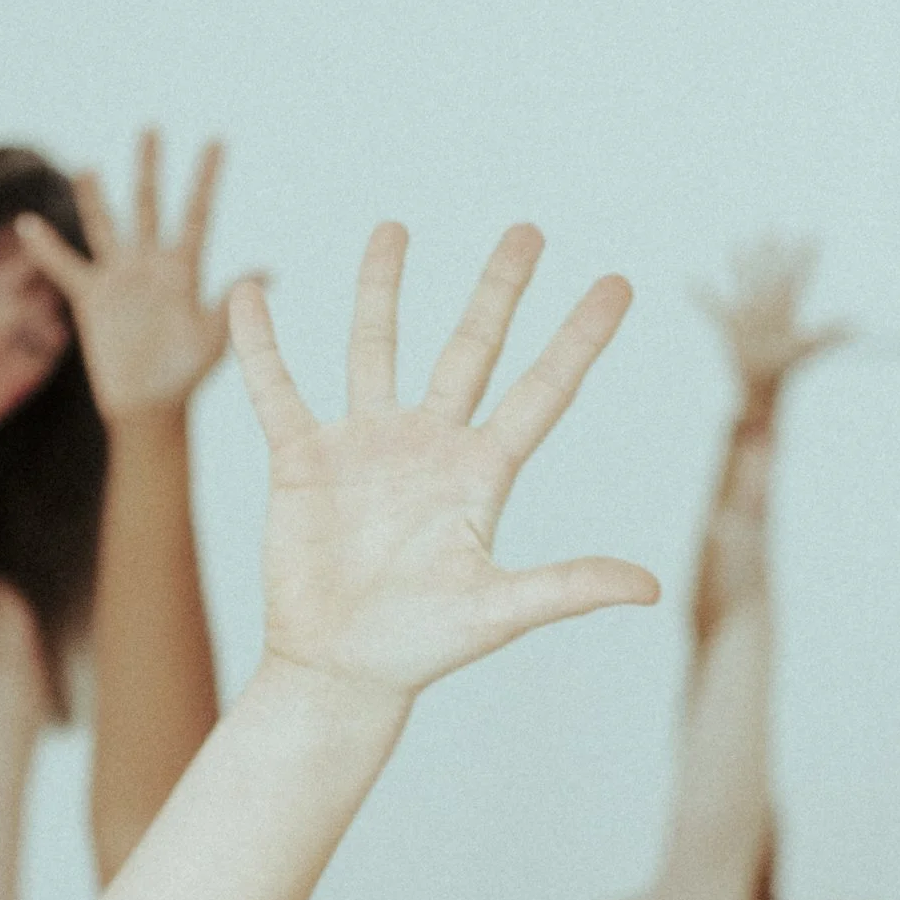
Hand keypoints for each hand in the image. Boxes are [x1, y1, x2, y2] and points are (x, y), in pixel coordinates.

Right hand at [12, 134, 252, 420]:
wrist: (149, 405)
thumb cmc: (187, 373)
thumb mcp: (214, 338)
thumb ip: (231, 301)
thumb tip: (268, 271)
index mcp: (185, 269)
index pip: (196, 214)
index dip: (206, 178)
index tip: (216, 140)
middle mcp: (151, 264)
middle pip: (149, 206)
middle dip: (150, 169)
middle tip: (151, 128)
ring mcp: (119, 278)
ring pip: (106, 226)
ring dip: (96, 198)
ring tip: (87, 167)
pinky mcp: (91, 297)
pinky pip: (65, 266)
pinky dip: (46, 247)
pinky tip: (27, 224)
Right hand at [230, 225, 657, 702]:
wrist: (336, 672)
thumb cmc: (418, 649)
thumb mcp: (497, 612)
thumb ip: (567, 588)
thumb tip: (652, 588)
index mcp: (481, 474)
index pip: (543, 390)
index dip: (580, 338)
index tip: (619, 284)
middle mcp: (429, 446)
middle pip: (471, 348)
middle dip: (498, 289)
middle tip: (528, 231)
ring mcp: (366, 447)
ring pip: (376, 349)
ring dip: (382, 289)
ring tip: (394, 228)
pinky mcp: (304, 460)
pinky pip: (278, 391)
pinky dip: (260, 346)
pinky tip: (247, 296)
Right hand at [696, 239, 850, 406]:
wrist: (761, 385)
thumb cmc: (784, 369)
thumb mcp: (805, 348)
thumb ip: (828, 334)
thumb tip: (855, 327)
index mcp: (786, 308)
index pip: (797, 277)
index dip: (805, 257)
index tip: (813, 235)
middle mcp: (767, 306)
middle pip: (769, 272)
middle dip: (770, 251)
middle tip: (771, 227)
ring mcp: (748, 314)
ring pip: (745, 281)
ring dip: (742, 264)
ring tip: (738, 242)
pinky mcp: (730, 324)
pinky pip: (713, 306)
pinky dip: (702, 295)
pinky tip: (691, 281)